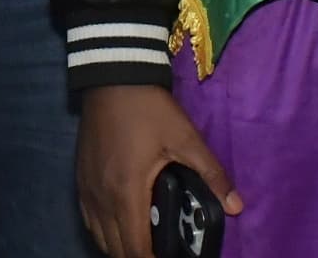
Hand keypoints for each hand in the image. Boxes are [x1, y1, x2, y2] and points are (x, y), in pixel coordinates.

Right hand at [77, 85, 241, 257]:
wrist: (112, 77)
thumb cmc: (149, 109)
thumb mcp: (186, 139)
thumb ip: (212, 174)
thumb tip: (237, 207)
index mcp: (128, 192)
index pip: (135, 248)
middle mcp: (102, 197)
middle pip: (115, 249)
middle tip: (161, 253)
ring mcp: (88, 188)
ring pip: (98, 237)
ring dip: (120, 248)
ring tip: (143, 245)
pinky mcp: (80, 178)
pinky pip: (88, 219)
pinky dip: (103, 232)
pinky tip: (119, 226)